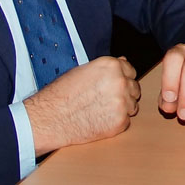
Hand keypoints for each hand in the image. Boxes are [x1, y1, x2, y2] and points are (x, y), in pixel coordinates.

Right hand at [25, 56, 139, 154]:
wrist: (50, 118)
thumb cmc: (61, 95)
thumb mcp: (83, 71)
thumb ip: (107, 68)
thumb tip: (123, 62)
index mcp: (111, 66)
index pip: (131, 71)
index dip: (122, 79)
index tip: (114, 86)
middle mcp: (119, 82)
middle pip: (134, 88)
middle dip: (124, 94)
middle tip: (106, 100)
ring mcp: (121, 102)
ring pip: (133, 105)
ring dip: (122, 108)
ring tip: (101, 111)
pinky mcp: (120, 122)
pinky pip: (126, 121)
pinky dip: (116, 123)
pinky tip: (100, 120)